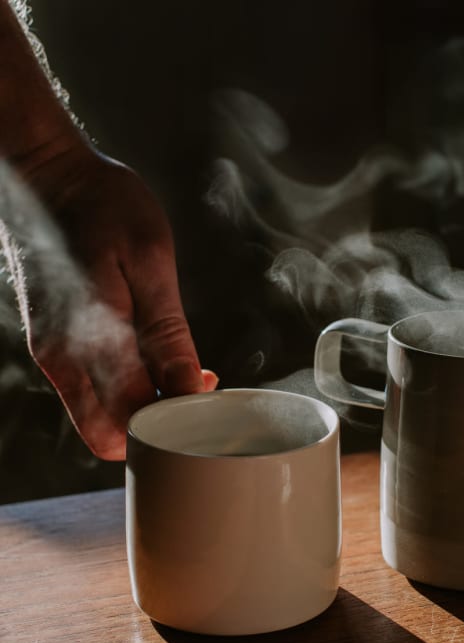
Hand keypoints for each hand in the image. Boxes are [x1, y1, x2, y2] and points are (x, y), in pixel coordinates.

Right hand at [12, 141, 216, 459]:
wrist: (48, 176)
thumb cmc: (102, 207)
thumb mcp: (149, 263)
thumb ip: (167, 335)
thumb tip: (189, 390)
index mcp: (90, 337)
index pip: (135, 419)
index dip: (176, 422)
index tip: (207, 397)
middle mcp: (61, 358)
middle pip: (108, 437)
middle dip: (155, 430)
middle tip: (194, 395)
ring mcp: (51, 355)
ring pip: (97, 420)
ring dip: (141, 412)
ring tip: (179, 373)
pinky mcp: (50, 346)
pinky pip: (88, 394)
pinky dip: (122, 393)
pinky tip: (152, 361)